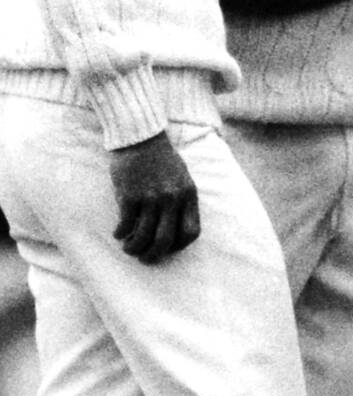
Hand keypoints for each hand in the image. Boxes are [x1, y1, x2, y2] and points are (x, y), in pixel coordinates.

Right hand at [110, 131, 200, 263]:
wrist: (140, 137)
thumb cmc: (161, 159)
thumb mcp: (182, 178)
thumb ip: (181, 201)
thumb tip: (174, 229)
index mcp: (188, 195)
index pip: (191, 232)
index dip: (179, 246)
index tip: (167, 247)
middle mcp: (172, 199)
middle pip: (165, 240)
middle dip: (153, 255)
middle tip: (144, 258)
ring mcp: (151, 197)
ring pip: (143, 236)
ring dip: (134, 248)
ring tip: (128, 247)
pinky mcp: (130, 195)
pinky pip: (126, 224)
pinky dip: (121, 233)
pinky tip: (118, 233)